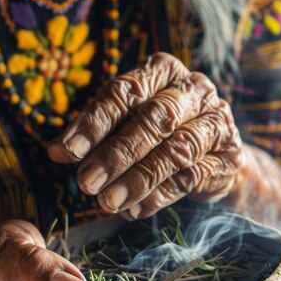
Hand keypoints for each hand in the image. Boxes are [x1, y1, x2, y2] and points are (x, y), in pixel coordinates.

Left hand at [48, 53, 241, 218]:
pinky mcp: (226, 158)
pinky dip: (159, 196)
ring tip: (108, 202)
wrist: (217, 153)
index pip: (125, 92)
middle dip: (116, 153)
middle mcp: (194, 91)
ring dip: (137, 179)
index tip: (68, 150)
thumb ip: (95, 132)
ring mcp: (215, 124)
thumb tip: (54, 151)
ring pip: (175, 151)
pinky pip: (191, 177)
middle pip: (154, 119)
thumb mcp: (126, 122)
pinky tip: (134, 209)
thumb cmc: (162, 131)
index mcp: (163, 71)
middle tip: (86, 182)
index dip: (95, 121)